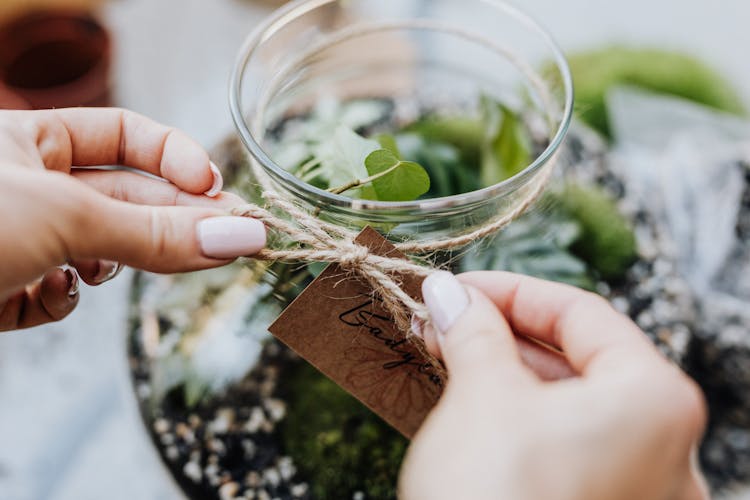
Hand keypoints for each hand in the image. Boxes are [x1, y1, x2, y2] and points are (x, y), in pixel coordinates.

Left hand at [0, 108, 265, 330]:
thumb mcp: (64, 217)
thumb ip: (153, 232)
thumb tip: (240, 236)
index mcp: (29, 141)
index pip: (126, 135)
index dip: (175, 157)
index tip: (214, 188)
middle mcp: (30, 186)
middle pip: (126, 200)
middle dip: (172, 221)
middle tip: (232, 239)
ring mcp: (22, 240)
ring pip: (100, 251)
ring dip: (112, 265)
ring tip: (111, 270)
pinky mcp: (10, 288)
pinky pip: (61, 293)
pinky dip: (62, 300)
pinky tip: (52, 293)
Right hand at [400, 271, 707, 499]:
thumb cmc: (494, 497)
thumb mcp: (480, 397)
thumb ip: (472, 332)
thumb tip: (448, 293)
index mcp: (655, 399)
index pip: (581, 312)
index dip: (509, 290)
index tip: (456, 288)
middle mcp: (664, 446)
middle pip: (578, 358)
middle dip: (502, 332)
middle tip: (442, 319)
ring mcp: (636, 488)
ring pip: (568, 404)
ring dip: (504, 373)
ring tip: (445, 353)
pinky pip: (564, 445)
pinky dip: (517, 417)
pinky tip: (469, 400)